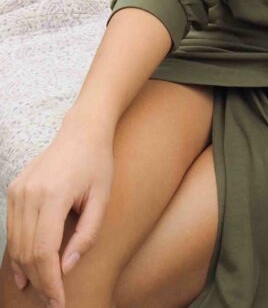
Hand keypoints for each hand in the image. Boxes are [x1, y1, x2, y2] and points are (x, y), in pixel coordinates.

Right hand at [6, 113, 113, 307]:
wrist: (82, 131)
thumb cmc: (97, 164)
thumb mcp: (102, 199)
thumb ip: (86, 235)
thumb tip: (65, 268)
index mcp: (53, 195)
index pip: (44, 251)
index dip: (50, 282)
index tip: (59, 302)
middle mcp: (29, 194)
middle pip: (27, 252)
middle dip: (40, 282)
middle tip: (53, 302)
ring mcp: (18, 191)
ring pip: (15, 244)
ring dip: (27, 272)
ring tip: (43, 291)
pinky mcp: (14, 190)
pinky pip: (11, 230)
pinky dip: (18, 254)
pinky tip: (25, 273)